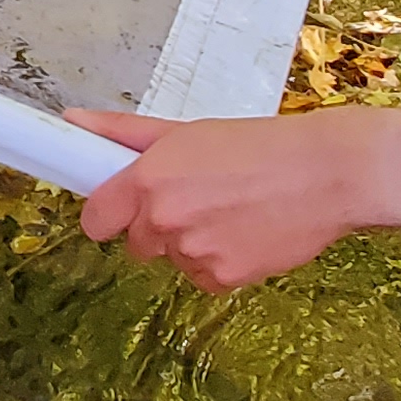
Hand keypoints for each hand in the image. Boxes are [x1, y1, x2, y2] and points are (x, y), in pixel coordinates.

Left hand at [71, 98, 400, 287]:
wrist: (327, 174)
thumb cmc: (260, 146)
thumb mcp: (189, 132)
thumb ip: (125, 134)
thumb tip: (73, 122)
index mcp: (149, 178)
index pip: (96, 218)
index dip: (108, 215)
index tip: (121, 210)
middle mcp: (163, 218)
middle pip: (136, 243)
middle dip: (158, 227)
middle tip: (200, 199)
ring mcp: (192, 252)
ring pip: (174, 259)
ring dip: (193, 243)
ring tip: (234, 210)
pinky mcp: (223, 278)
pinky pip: (205, 278)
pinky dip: (221, 262)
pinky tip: (248, 233)